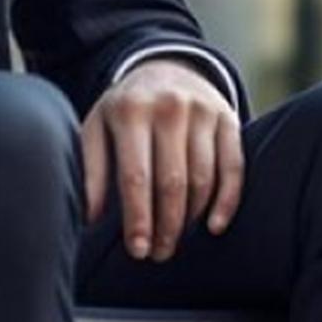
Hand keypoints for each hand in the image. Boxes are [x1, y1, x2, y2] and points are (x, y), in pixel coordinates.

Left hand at [81, 58, 242, 261]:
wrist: (164, 67)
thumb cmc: (125, 109)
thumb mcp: (98, 127)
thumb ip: (92, 169)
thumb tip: (88, 217)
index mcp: (130, 110)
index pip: (136, 176)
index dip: (138, 218)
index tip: (138, 250)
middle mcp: (168, 107)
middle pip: (171, 183)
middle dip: (165, 226)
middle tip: (159, 254)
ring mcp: (201, 111)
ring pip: (202, 179)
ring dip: (190, 219)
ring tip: (175, 239)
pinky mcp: (227, 117)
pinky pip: (233, 167)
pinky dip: (226, 201)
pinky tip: (214, 225)